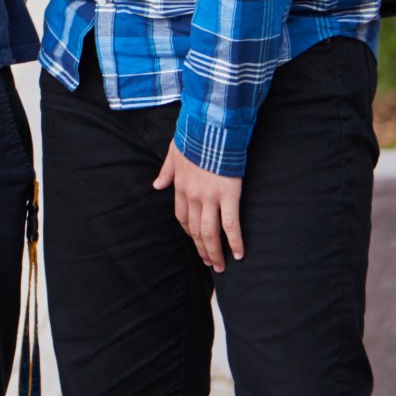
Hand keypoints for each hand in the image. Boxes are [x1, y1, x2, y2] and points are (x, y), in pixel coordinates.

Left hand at [154, 144, 244, 271]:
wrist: (211, 129)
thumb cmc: (194, 138)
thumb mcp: (172, 153)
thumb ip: (165, 171)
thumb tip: (156, 186)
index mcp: (180, 187)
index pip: (181, 217)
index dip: (188, 233)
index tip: (195, 243)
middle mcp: (192, 196)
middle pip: (194, 230)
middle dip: (201, 248)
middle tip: (208, 263)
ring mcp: (210, 198)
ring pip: (209, 232)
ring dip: (214, 251)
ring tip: (219, 266)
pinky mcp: (228, 196)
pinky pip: (230, 224)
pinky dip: (234, 241)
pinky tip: (239, 254)